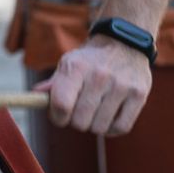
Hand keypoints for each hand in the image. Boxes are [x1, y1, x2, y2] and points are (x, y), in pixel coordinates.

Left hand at [33, 36, 151, 135]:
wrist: (124, 44)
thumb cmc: (90, 60)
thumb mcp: (68, 63)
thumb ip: (53, 84)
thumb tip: (34, 96)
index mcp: (76, 67)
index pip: (61, 104)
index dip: (57, 117)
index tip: (59, 116)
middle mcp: (99, 75)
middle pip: (80, 121)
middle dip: (76, 121)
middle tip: (79, 112)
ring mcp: (121, 85)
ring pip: (99, 127)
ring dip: (94, 125)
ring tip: (95, 111)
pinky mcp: (139, 95)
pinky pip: (120, 128)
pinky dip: (111, 128)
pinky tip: (108, 117)